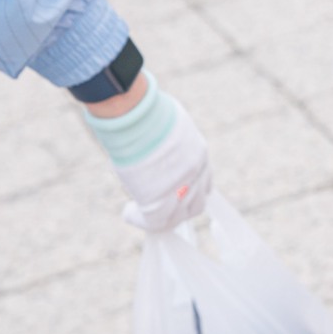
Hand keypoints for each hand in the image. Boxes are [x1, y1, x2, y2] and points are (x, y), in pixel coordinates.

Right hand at [116, 98, 212, 231]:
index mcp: (199, 153)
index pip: (204, 181)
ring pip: (177, 216)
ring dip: (161, 217)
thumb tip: (157, 141)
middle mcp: (195, 173)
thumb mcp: (168, 122)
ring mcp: (180, 188)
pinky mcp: (160, 200)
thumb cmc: (146, 111)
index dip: (190, 190)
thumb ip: (171, 139)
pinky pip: (155, 222)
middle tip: (160, 206)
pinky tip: (129, 213)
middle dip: (179, 208)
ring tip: (140, 213)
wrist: (137, 115)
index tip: (174, 191)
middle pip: (196, 203)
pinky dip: (140, 220)